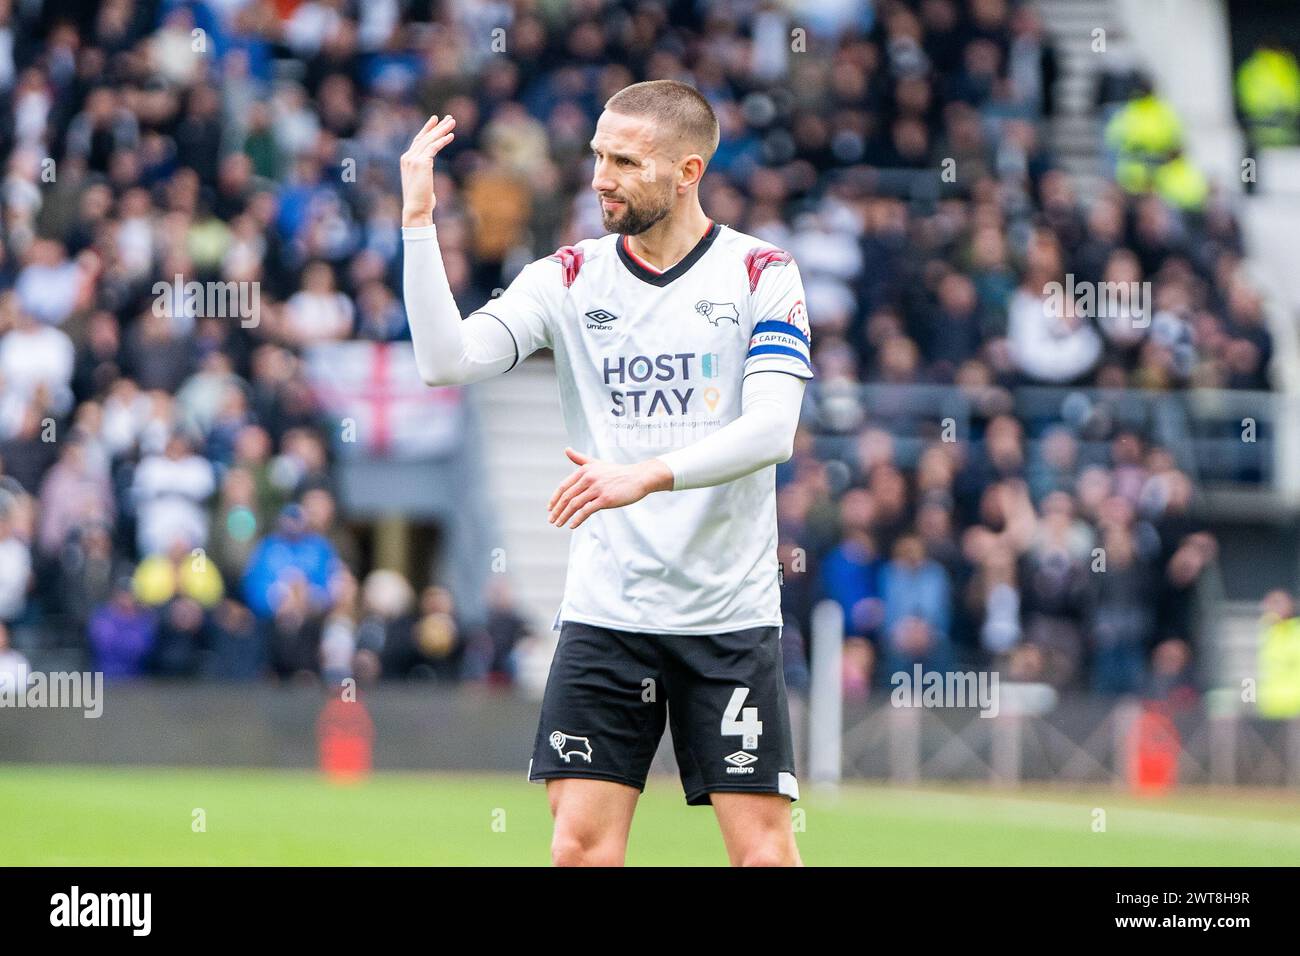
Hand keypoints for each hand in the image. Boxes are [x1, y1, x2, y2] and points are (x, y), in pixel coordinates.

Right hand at [400, 114, 455, 227]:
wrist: (416, 208)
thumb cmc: (421, 201)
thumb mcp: (421, 183)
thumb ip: (423, 173)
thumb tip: (428, 173)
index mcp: (406, 160)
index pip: (418, 140)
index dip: (427, 129)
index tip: (435, 120)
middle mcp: (407, 157)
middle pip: (424, 137)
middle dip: (437, 126)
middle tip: (449, 117)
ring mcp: (413, 159)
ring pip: (430, 140)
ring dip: (442, 130)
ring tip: (452, 122)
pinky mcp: (421, 163)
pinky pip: (434, 147)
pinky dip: (442, 140)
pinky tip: (451, 136)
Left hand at [547, 448, 672, 528]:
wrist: (639, 477)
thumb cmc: (618, 472)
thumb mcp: (597, 463)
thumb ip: (580, 459)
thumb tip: (566, 450)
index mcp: (585, 470)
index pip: (564, 486)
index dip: (555, 499)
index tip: (550, 508)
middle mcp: (589, 478)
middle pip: (567, 497)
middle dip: (557, 510)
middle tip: (551, 520)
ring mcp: (597, 489)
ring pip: (574, 505)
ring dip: (564, 516)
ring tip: (559, 524)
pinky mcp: (605, 499)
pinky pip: (586, 511)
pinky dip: (577, 519)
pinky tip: (572, 525)